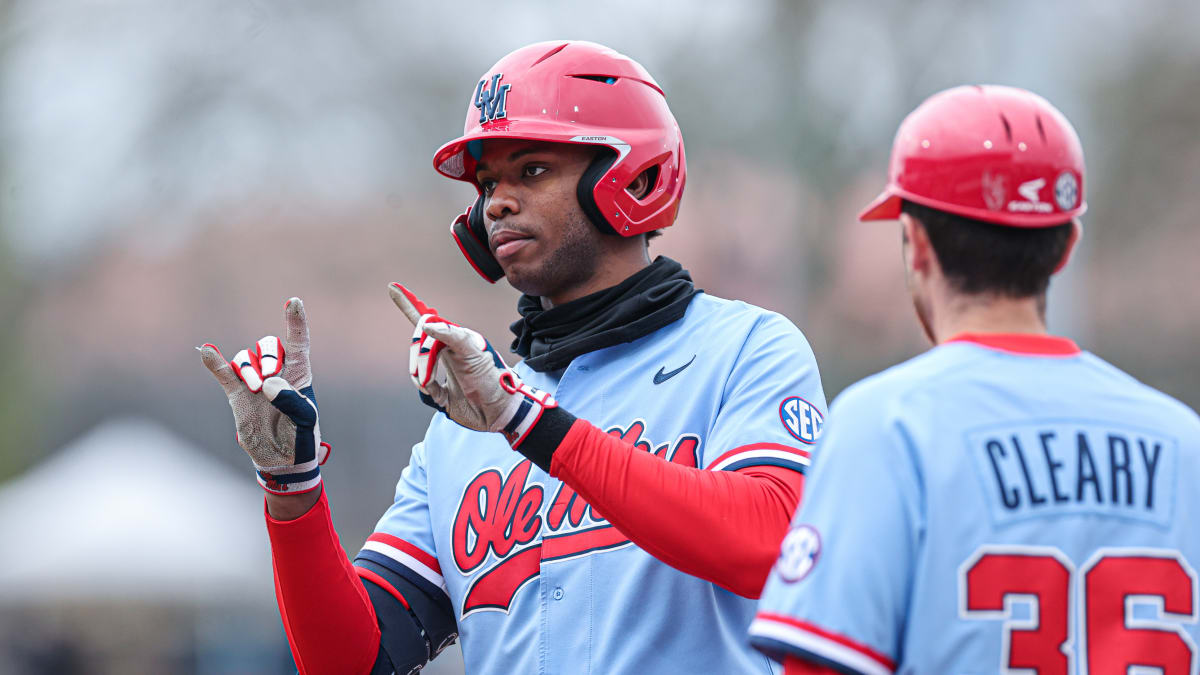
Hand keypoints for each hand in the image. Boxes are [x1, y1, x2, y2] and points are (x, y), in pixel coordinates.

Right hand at [199, 298, 329, 493]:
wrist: (281, 460)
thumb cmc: (301, 438)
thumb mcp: (306, 421)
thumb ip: (291, 401)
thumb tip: (267, 383)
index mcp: (298, 374)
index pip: (297, 342)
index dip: (295, 322)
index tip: (293, 302)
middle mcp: (275, 373)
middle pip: (267, 346)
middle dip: (266, 357)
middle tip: (268, 382)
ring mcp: (254, 382)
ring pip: (245, 359)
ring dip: (248, 370)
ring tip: (255, 390)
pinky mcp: (236, 394)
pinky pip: (223, 373)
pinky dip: (214, 362)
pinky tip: (207, 351)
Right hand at [389, 283, 556, 446]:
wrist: (499, 411)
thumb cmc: (492, 378)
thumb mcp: (475, 352)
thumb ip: (452, 335)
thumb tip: (426, 325)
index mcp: (453, 339)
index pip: (426, 319)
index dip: (408, 304)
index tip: (392, 288)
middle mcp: (445, 352)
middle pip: (418, 345)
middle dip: (419, 358)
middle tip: (427, 373)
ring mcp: (440, 371)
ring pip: (416, 367)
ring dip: (421, 375)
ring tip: (434, 385)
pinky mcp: (438, 393)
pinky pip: (421, 386)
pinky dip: (426, 390)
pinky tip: (440, 395)